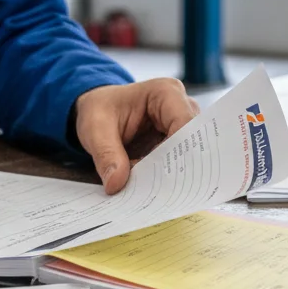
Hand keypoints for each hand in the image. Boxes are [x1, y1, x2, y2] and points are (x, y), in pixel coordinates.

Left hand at [74, 79, 199, 194]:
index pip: (185, 124)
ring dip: (172, 174)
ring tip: (154, 195)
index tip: (165, 178)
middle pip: (192, 141)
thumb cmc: (99, 110)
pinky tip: (153, 190)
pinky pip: (179, 162)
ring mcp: (182, 125)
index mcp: (166, 93)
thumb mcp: (95, 129)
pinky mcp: (177, 142)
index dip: (179, 152)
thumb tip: (116, 184)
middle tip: (161, 194)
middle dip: (177, 167)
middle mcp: (182, 106)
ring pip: (188, 155)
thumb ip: (106, 154)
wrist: (99, 110)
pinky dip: (166, 176)